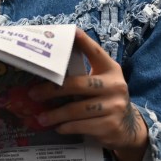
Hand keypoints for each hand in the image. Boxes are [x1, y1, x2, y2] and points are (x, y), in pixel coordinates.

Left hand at [30, 29, 147, 160]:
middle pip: (77, 85)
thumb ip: (83, 76)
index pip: (96, 53)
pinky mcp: (110, 125)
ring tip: (41, 118)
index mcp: (111, 70)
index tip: (72, 32)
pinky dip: (66, 127)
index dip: (84, 42)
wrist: (128, 128)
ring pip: (76, 109)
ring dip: (55, 115)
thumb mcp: (101, 85)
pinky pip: (81, 125)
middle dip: (52, 90)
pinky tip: (58, 127)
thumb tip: (48, 72)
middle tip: (33, 94)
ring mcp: (114, 106)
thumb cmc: (105, 101)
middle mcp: (115, 85)